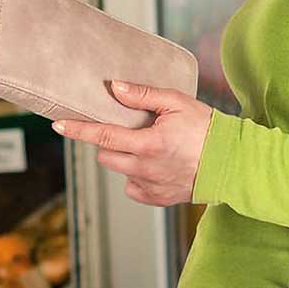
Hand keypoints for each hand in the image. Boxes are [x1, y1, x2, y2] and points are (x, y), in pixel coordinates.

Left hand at [51, 80, 212, 205]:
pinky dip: (137, 176)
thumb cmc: (206, 129)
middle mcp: (145, 169)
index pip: (103, 136)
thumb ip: (142, 95)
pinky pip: (133, 188)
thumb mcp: (176, 102)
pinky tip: (154, 166)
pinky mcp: (157, 199)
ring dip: (124, 158)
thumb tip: (114, 88)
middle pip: (106, 156)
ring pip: (120, 171)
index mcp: (148, 144)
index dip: (78, 130)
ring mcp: (150, 187)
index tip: (59, 126)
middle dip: (108, 142)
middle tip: (126, 130)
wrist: (230, 164)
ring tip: (147, 147)